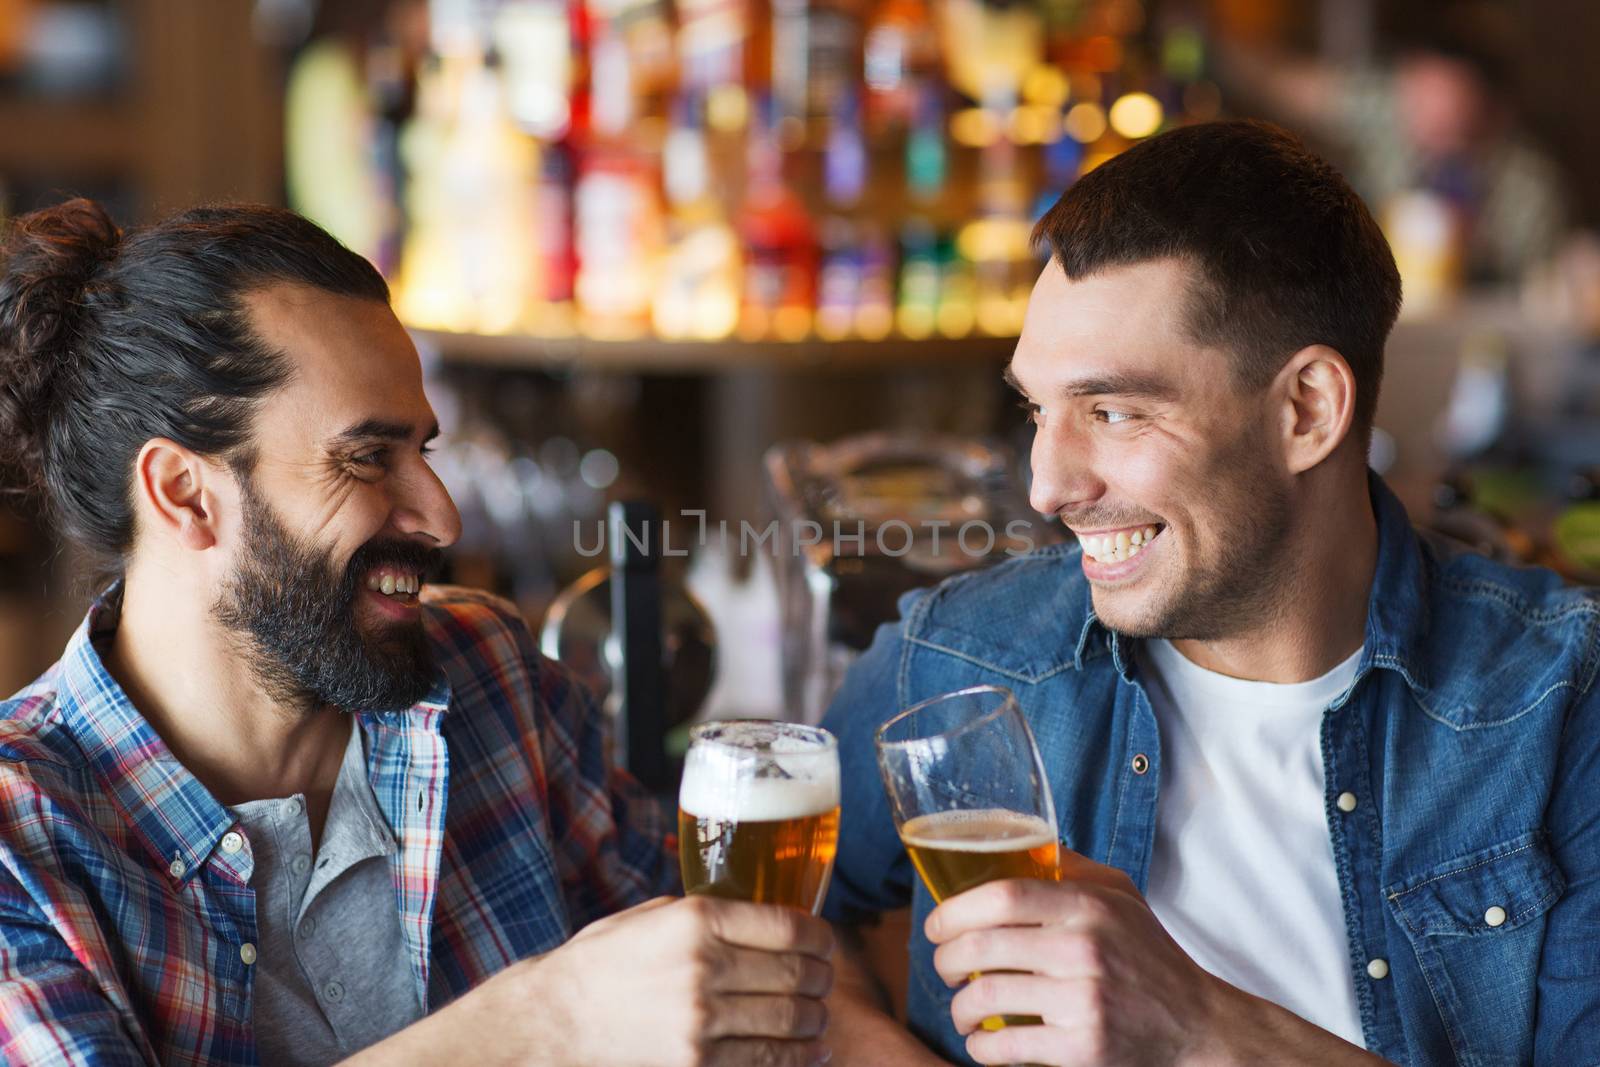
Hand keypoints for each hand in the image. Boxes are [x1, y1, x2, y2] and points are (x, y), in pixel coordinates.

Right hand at [533, 895, 835, 1066]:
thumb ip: (706, 918)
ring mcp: (701, 1024)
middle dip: (821, 980)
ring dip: (816, 1021)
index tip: (823, 943)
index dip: (819, 937)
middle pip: (796, 976)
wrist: (548, 1029)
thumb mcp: (649, 919)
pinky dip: (799, 1058)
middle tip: (823, 982)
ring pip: (791, 1022)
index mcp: (696, 921)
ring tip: (818, 1018)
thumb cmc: (597, 969)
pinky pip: (768, 1063)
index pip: (788, 926)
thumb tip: (764, 923)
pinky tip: (809, 1051)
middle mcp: (704, 968)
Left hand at [926, 854, 1224, 1066]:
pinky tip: (982, 1042)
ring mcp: (1083, 1001)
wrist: (1198, 1024)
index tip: (935, 924)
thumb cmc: (1148, 954)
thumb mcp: (1118, 895)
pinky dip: (980, 1047)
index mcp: (1087, 906)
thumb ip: (1068, 868)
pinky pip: (1007, 1046)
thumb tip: (1015, 837)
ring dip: (958, 1007)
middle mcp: (1084, 949)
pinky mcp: (1083, 1048)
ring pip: (986, 998)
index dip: (954, 910)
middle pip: (981, 947)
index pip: (1001, 896)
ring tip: (962, 1008)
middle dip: (945, 960)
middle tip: (944, 967)